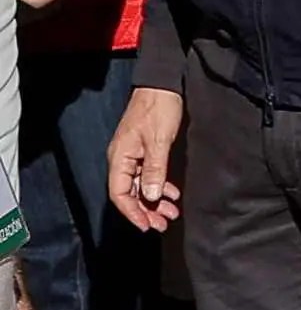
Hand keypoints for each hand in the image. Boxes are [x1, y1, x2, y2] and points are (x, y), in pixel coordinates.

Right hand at [101, 88, 176, 235]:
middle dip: (146, 210)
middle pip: (130, 193)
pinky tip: (172, 193)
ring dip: (155, 200)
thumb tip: (151, 196)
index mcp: (120, 158)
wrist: (163, 83)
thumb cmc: (158, 108)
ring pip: (141, 185)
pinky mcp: (144, 149)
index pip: (120, 194)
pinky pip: (148, 174)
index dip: (132, 212)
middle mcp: (122, 159)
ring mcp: (133, 154)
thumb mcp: (159, 141)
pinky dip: (159, 185)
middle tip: (164, 223)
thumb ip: (155, 169)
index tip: (147, 225)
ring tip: (171, 212)